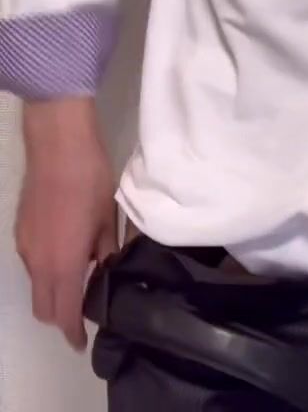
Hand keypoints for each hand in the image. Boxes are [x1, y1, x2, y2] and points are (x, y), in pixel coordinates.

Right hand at [15, 99, 118, 351]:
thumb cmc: (90, 180)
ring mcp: (25, 246)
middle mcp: (38, 262)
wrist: (58, 144)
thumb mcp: (107, 218)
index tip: (83, 341)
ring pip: (36, 285)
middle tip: (83, 309)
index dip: (73, 333)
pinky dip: (46, 269)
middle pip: (43, 308)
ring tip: (80, 274)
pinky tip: (66, 249)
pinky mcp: (20, 230)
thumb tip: (108, 271)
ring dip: (53, 290)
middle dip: (61, 317)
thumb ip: (107, 252)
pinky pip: (32, 263)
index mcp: (63, 264)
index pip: (63, 314)